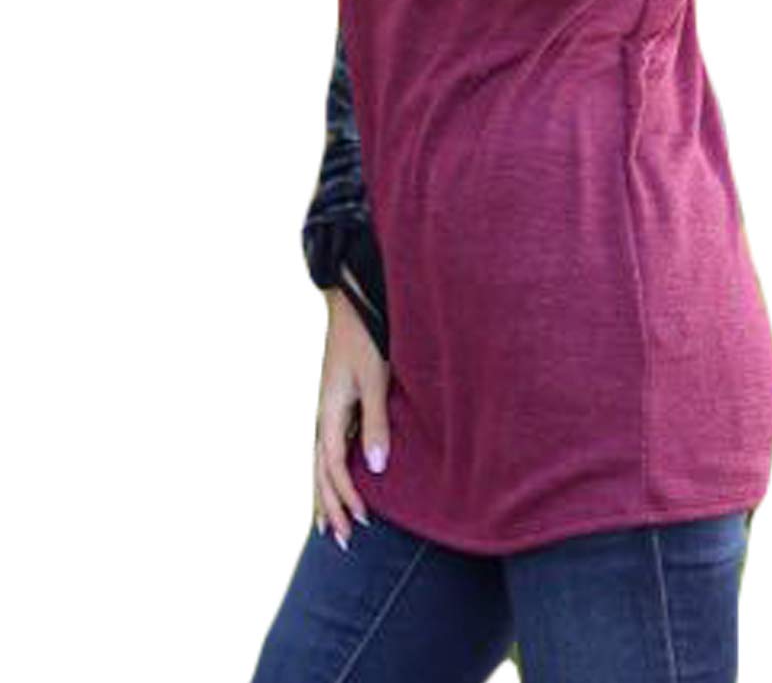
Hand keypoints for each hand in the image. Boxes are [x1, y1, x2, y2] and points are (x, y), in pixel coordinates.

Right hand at [313, 290, 390, 549]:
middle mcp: (322, 417)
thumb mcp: (375, 380)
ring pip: (319, 464)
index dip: (347, 497)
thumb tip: (376, 468)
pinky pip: (326, 449)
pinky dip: (328, 473)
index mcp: (329, 414)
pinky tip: (335, 481)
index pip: (335, 468)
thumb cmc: (367, 339)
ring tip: (327, 525)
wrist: (351, 305)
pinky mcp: (334, 404)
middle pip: (320, 473)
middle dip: (329, 507)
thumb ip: (377, 422)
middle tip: (340, 541)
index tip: (363, 522)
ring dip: (324, 495)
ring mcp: (326, 411)